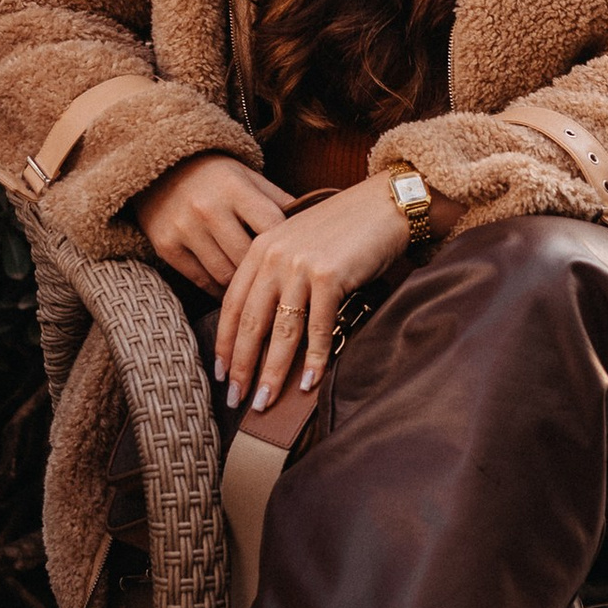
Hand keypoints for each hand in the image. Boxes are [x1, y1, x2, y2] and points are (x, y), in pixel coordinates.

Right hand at [134, 153, 291, 293]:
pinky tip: (233, 293)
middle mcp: (208, 208)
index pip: (273, 228)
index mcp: (235, 188)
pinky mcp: (166, 245)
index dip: (290, 250)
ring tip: (261, 296)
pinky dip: (219, 290)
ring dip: (245, 288)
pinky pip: (200, 279)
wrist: (158, 166)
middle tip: (285, 291)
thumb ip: (279, 201)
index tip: (302, 266)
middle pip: (248, 258)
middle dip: (267, 276)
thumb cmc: (216, 175)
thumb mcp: (249, 178)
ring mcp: (184, 228)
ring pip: (225, 274)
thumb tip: (315, 229)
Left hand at [214, 178, 414, 411]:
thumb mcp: (299, 244)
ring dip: (272, 373)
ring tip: (264, 403)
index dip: (226, 343)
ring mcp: (301, 266)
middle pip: (250, 322)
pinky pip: (318, 328)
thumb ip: (279, 275)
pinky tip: (309, 383)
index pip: (233, 304)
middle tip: (237, 399)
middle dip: (242, 366)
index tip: (223, 373)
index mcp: (261, 248)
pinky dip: (314, 359)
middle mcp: (274, 256)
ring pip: (281, 331)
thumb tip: (268, 330)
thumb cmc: (346, 229)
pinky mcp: (329, 276)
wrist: (384, 204)